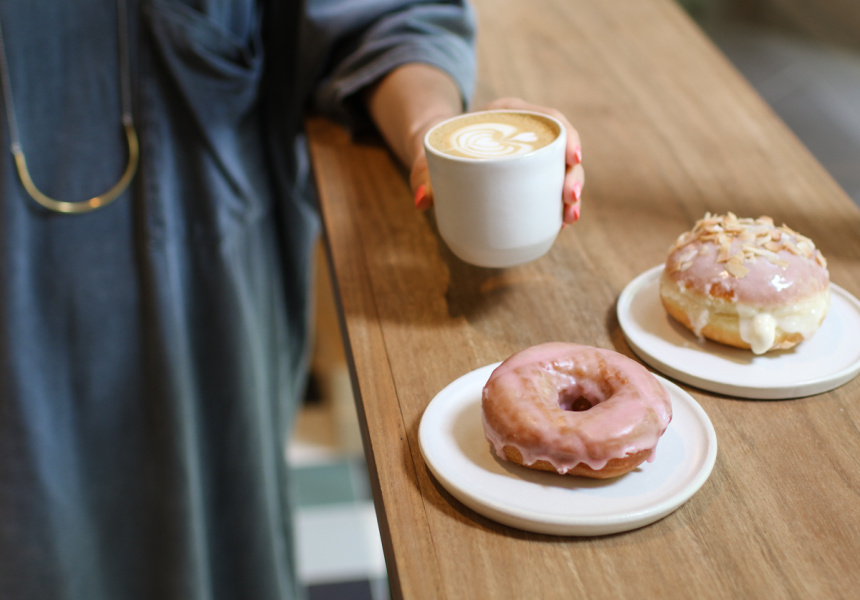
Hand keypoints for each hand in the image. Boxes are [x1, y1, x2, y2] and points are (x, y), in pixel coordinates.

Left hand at [411, 97, 584, 225]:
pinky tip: (562, 224)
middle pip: (562, 148)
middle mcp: (527, 133)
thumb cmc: (436, 145)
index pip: (549, 119)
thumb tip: (422, 201)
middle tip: (570, 199)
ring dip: (572, 195)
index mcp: (510, 113)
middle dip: (574, 174)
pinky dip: (559, 205)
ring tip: (568, 219)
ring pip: (562, 170)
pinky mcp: (528, 176)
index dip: (568, 136)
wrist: (436, 149)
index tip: (572, 158)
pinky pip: (551, 187)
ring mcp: (530, 155)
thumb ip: (422, 173)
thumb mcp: (429, 153)